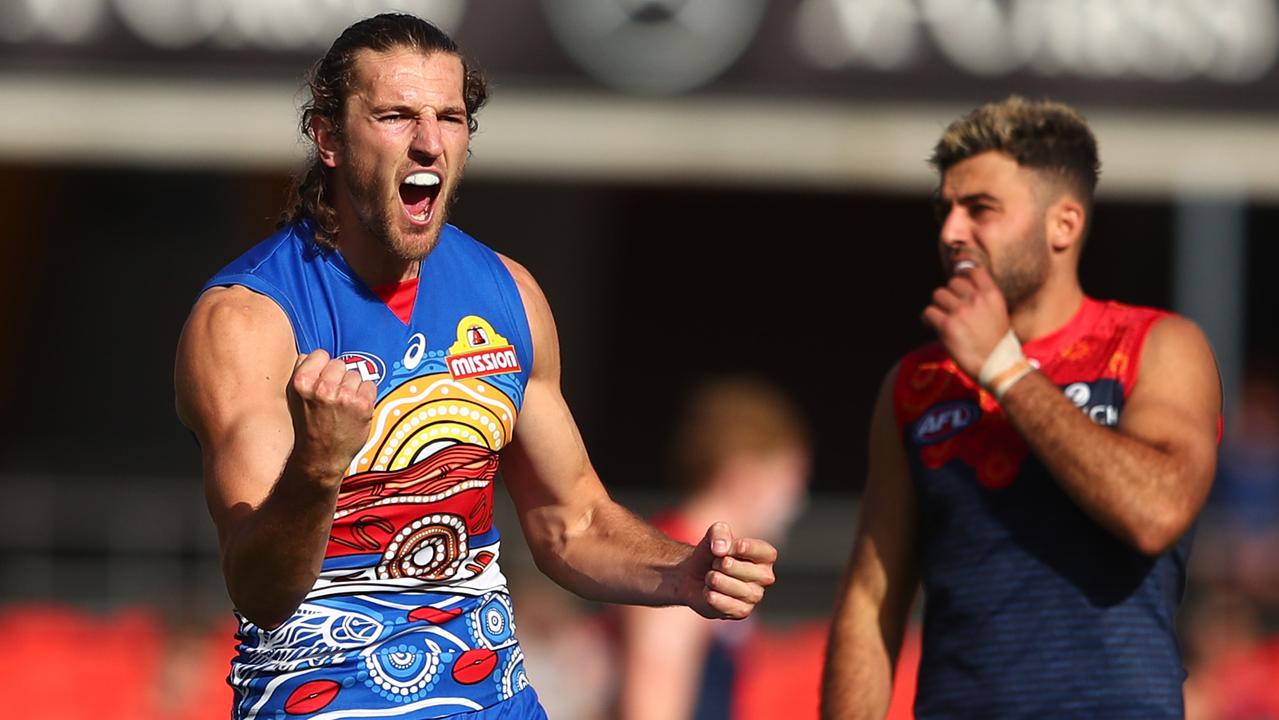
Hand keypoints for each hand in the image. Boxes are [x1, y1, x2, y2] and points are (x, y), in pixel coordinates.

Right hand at [286, 349, 377, 481]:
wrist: (321, 457)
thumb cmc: (308, 425)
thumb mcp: (294, 396)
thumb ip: (301, 372)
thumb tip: (311, 354)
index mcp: (302, 382)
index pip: (321, 354)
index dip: (322, 367)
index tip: (321, 381)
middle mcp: (323, 387)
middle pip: (339, 364)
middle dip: (338, 378)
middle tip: (332, 398)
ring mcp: (344, 396)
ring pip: (356, 374)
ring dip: (352, 387)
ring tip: (343, 406)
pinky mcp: (363, 405)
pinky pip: (370, 385)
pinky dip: (366, 395)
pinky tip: (355, 409)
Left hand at [685, 522, 777, 619]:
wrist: (693, 576)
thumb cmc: (710, 553)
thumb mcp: (714, 534)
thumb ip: (719, 533)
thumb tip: (721, 549)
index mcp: (765, 556)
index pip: (765, 553)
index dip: (747, 549)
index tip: (733, 547)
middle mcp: (764, 577)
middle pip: (747, 570)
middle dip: (723, 564)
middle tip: (715, 563)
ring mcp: (755, 596)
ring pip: (736, 588)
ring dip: (715, 580)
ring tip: (710, 577)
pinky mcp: (742, 612)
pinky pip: (729, 605)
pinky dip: (713, 597)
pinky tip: (708, 592)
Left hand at [921, 263, 1011, 378]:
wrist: (997, 365)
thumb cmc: (997, 343)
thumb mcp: (998, 312)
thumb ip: (983, 298)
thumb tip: (962, 286)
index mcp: (991, 295)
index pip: (973, 270)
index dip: (962, 272)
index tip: (956, 279)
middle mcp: (976, 299)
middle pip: (952, 282)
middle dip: (950, 295)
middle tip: (950, 308)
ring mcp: (961, 311)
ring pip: (938, 294)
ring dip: (938, 305)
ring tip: (941, 317)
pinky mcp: (947, 325)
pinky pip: (928, 312)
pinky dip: (927, 319)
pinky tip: (931, 325)